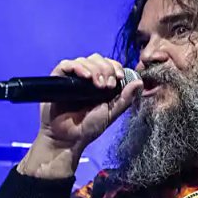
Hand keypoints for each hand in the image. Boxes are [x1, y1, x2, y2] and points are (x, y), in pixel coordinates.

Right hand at [19, 54, 142, 179]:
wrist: (68, 139)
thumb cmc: (89, 128)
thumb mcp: (111, 113)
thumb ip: (125, 98)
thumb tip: (139, 81)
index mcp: (100, 83)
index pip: (109, 64)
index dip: (115, 67)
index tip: (119, 78)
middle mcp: (86, 78)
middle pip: (97, 59)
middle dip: (106, 68)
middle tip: (107, 85)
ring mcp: (71, 78)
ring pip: (84, 60)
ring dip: (94, 69)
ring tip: (96, 85)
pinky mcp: (57, 79)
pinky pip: (66, 65)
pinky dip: (77, 67)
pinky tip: (84, 76)